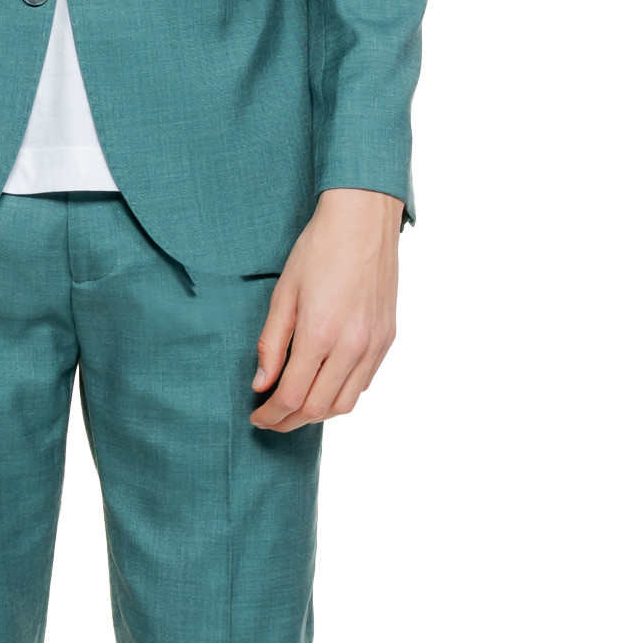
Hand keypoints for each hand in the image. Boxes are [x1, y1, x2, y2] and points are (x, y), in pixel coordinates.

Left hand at [250, 188, 401, 431]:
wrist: (365, 220)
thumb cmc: (319, 249)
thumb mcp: (283, 293)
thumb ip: (271, 343)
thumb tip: (261, 384)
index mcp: (320, 334)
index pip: (291, 397)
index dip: (270, 415)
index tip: (256, 417)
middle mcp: (352, 346)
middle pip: (317, 409)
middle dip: (288, 422)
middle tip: (270, 419)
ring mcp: (374, 345)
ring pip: (345, 404)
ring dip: (316, 414)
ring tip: (295, 408)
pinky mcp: (387, 338)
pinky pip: (364, 383)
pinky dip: (341, 395)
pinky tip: (324, 385)